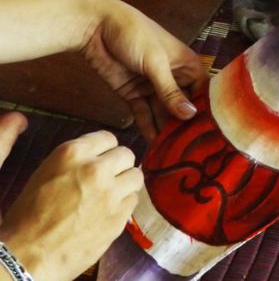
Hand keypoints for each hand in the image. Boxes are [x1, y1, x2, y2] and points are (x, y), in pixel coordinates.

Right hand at [0, 130, 142, 280]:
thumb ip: (75, 160)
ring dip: (126, 182)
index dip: (105, 149)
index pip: (107, 137)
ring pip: (136, 176)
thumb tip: (97, 155)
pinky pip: (134, 199)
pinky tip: (110, 210)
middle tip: (109, 176)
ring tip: (113, 192)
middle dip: (119, 164)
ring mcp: (111, 193)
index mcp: (72, 154)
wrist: (28, 255)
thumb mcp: (45, 173)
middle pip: (126, 154)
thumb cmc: (29, 215)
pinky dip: (125, 203)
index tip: (103, 157)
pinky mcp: (120, 216)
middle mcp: (96, 169)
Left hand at [79, 0, 206, 140]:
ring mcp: (153, 88)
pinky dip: (148, 129)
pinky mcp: (134, 95)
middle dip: (186, 127)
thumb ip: (170, 91)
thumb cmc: (134, 34)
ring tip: (174, 155)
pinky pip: (144, 115)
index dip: (206, 113)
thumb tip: (190, 116)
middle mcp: (174, 79)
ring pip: (163, 115)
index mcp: (187, 66)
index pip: (203, 94)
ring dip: (167, 132)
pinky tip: (155, 147)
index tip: (211, 137)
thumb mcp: (155, 62)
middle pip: (183, 108)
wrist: (95, 26)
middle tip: (192, 153)